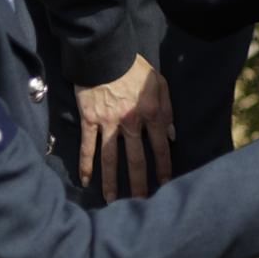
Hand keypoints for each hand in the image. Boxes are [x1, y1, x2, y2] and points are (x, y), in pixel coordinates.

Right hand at [74, 55, 172, 200]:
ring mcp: (108, 123)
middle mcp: (130, 122)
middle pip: (136, 158)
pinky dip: (86, 164)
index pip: (160, 146)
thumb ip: (168, 110)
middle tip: (140, 203)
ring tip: (112, 201)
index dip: (164, 166)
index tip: (165, 183)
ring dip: (111, 181)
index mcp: (151, 113)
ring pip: (110, 158)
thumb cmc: (135, 68)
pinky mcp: (89, 120)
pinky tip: (86, 181)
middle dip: (139, 183)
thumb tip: (172, 135)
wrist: (105, 54)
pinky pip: (87, 146)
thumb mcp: (160, 83)